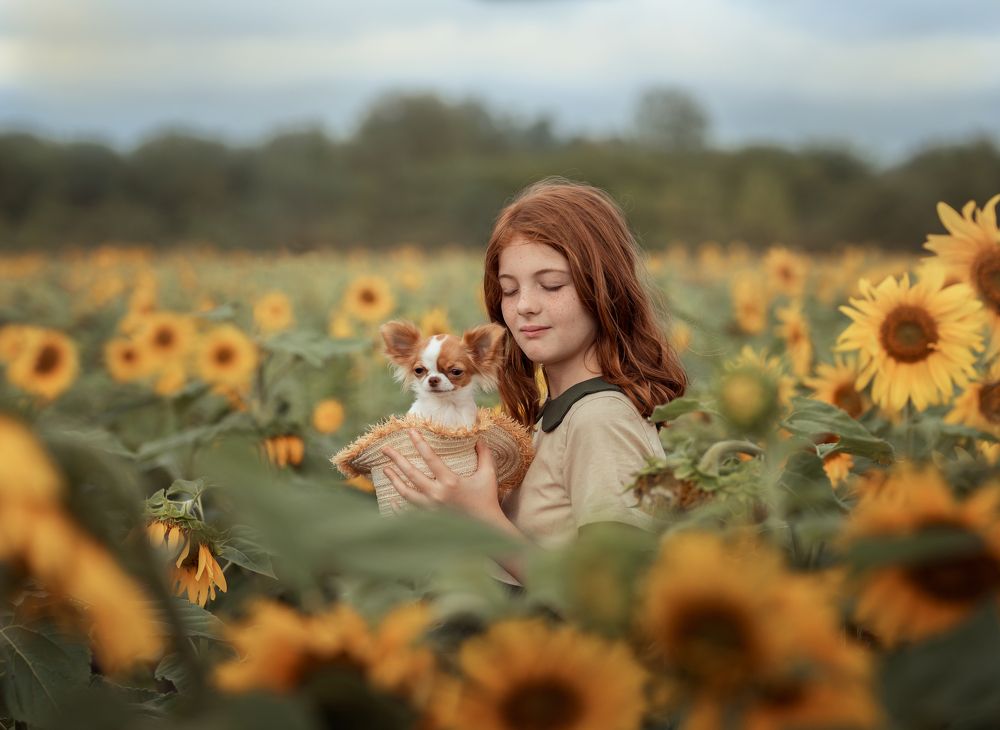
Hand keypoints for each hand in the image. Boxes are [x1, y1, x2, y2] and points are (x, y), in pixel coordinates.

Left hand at [381, 429, 502, 522]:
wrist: (486, 528)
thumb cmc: (487, 500)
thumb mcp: (488, 475)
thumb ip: (485, 455)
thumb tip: (478, 438)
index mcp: (450, 482)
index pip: (430, 458)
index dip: (419, 443)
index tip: (410, 431)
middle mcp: (437, 495)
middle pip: (411, 474)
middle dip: (397, 459)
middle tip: (385, 448)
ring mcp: (431, 508)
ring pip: (406, 493)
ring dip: (394, 480)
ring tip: (385, 469)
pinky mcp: (429, 519)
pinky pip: (409, 512)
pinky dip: (399, 506)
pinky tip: (392, 499)